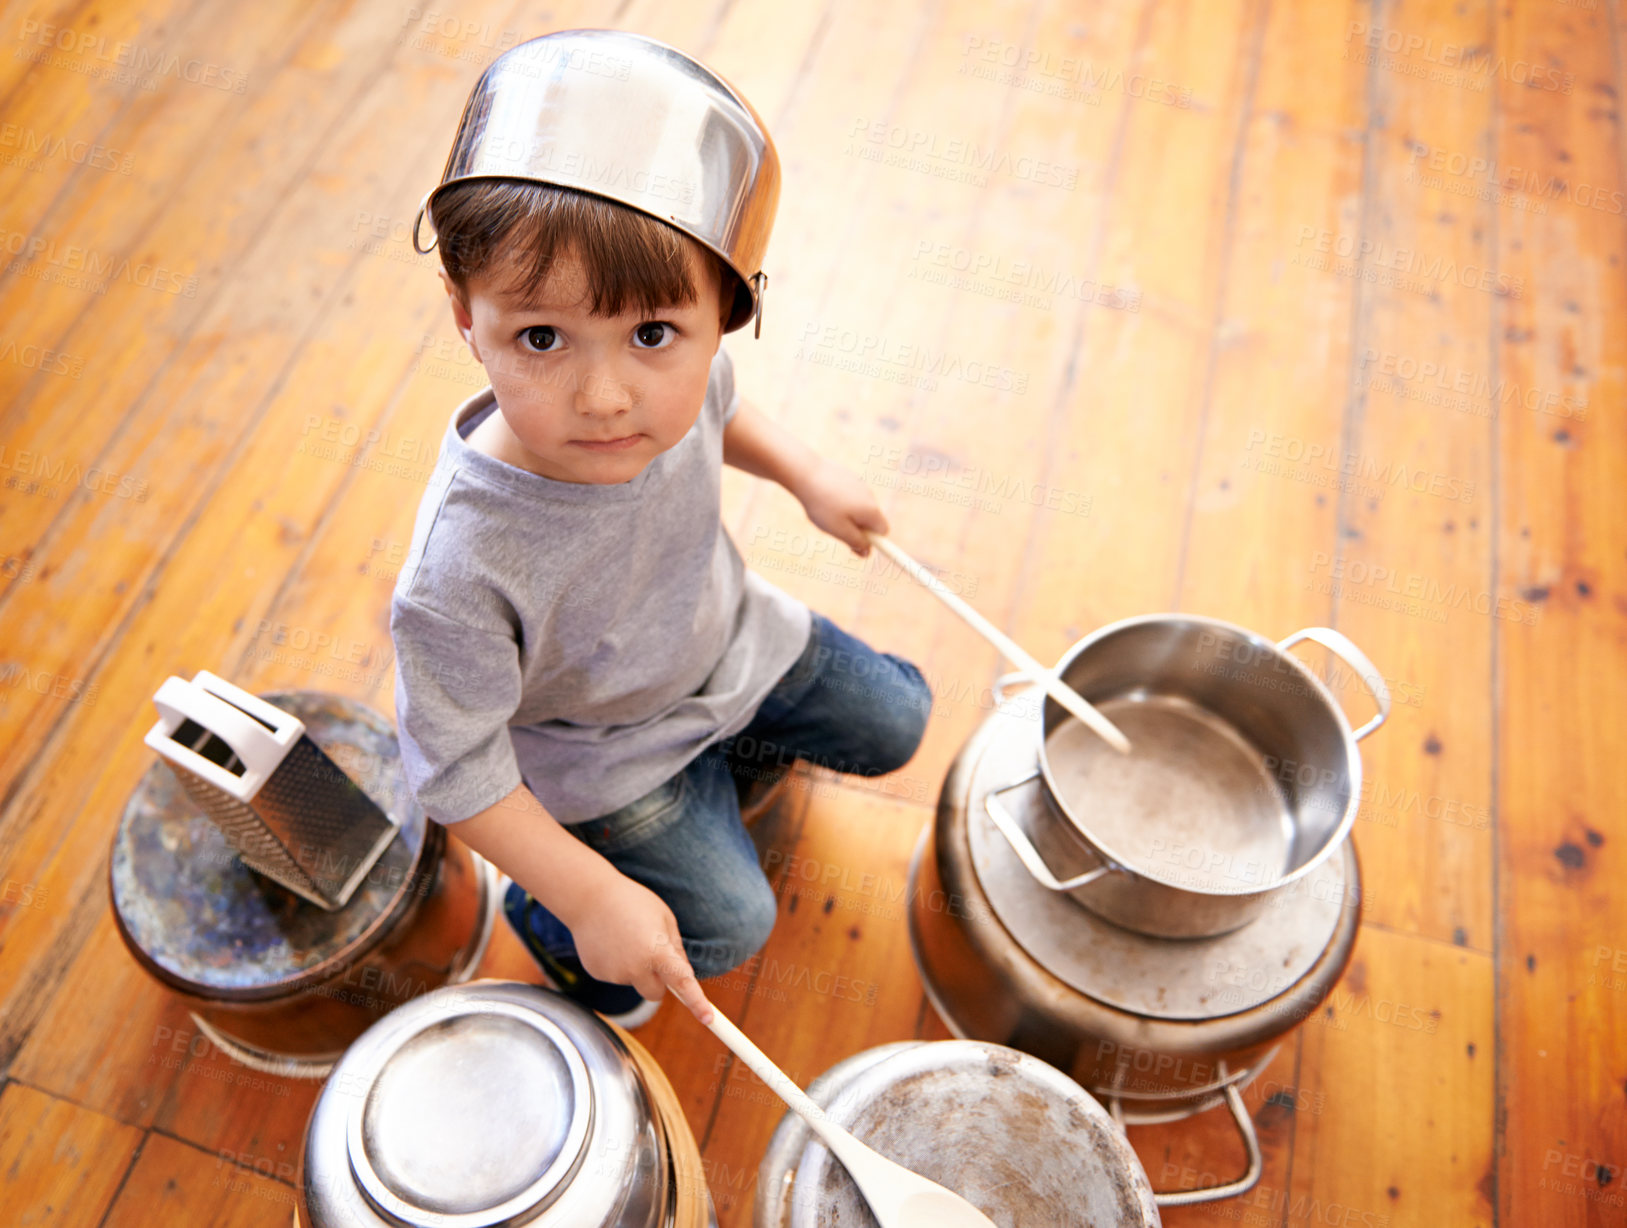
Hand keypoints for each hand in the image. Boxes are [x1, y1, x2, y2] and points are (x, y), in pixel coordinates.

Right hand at [567, 873, 714, 1024]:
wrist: (589, 896)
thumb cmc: (633, 902)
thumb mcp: (664, 919)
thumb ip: (676, 949)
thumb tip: (683, 975)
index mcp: (657, 951)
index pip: (682, 983)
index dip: (697, 1002)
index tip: (708, 1018)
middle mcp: (635, 968)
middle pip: (655, 994)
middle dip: (659, 981)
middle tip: (652, 954)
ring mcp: (614, 973)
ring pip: (634, 981)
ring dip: (635, 967)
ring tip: (624, 936)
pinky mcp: (597, 973)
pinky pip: (615, 975)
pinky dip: (616, 963)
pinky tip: (609, 941)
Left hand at [796, 457, 888, 556]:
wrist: (806, 473)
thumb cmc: (822, 505)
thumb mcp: (839, 530)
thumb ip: (856, 542)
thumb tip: (867, 552)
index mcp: (871, 511)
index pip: (883, 531)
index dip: (874, 542)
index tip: (857, 546)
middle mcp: (870, 496)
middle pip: (871, 519)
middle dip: (858, 528)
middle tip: (836, 530)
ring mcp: (860, 484)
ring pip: (859, 507)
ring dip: (848, 515)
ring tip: (826, 512)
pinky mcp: (849, 477)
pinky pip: (850, 495)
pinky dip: (841, 501)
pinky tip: (824, 498)